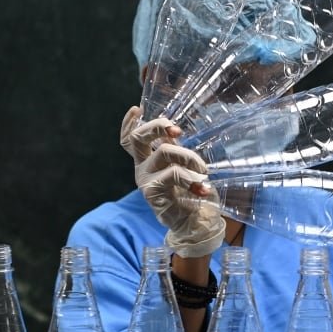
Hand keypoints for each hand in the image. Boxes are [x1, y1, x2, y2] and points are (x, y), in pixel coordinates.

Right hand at [120, 106, 225, 257]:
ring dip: (188, 157)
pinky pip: (172, 174)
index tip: (137, 108)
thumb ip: (176, 150)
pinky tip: (202, 188)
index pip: (129, 140)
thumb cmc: (192, 193)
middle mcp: (142, 168)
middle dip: (158, 126)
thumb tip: (174, 132)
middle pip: (138, 138)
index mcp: (147, 160)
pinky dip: (191, 178)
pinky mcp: (152, 192)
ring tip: (203, 170)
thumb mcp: (184, 166)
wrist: (195, 223)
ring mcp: (145, 180)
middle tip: (178, 131)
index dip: (128, 123)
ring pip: (164, 152)